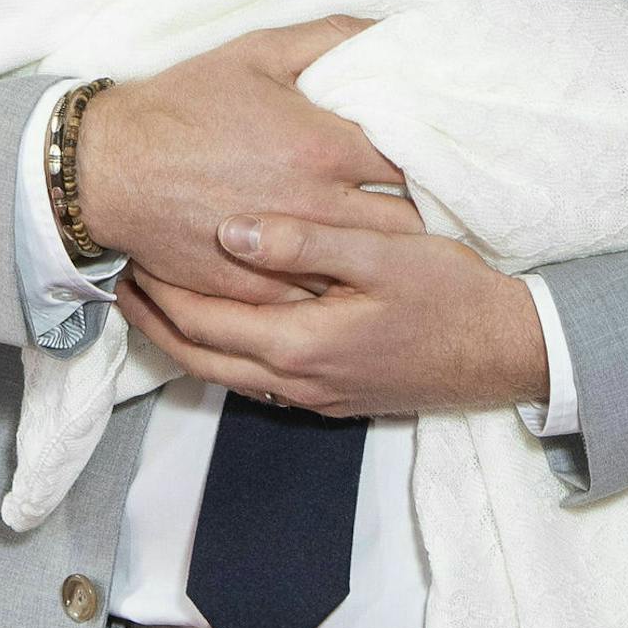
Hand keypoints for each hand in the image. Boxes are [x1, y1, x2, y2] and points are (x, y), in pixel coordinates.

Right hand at [75, 18, 405, 300]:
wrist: (112, 168)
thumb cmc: (184, 104)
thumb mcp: (256, 53)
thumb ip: (329, 37)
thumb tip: (388, 31)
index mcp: (322, 146)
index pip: (414, 161)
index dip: (433, 158)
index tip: (439, 154)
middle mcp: (316, 206)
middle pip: (406, 223)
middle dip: (423, 212)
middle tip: (430, 201)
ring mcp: (290, 256)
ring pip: (370, 268)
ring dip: (389, 255)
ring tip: (400, 242)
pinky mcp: (262, 292)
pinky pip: (324, 298)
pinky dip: (340, 285)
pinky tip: (347, 272)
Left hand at [118, 213, 548, 417]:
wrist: (508, 353)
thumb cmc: (449, 294)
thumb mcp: (381, 254)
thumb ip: (304, 241)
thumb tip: (229, 231)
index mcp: (299, 344)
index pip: (200, 322)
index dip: (157, 288)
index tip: (127, 247)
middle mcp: (296, 381)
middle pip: (197, 356)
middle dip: (153, 317)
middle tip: (119, 271)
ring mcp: (313, 395)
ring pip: (221, 372)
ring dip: (181, 334)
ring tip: (153, 289)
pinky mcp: (331, 394)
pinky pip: (253, 376)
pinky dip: (220, 346)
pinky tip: (218, 311)